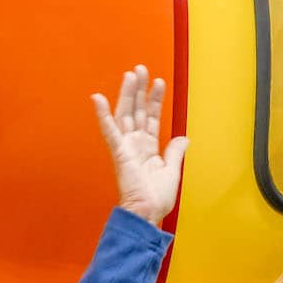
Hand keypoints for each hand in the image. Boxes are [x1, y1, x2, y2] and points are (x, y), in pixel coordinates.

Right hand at [91, 65, 188, 224]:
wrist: (148, 213)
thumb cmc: (156, 197)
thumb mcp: (172, 170)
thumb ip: (175, 152)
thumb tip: (183, 138)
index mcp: (147, 147)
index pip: (151, 117)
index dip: (154, 100)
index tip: (159, 82)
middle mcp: (135, 143)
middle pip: (136, 110)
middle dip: (139, 90)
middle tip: (140, 69)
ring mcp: (126, 146)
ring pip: (125, 114)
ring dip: (127, 94)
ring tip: (131, 74)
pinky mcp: (119, 152)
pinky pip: (110, 131)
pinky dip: (103, 115)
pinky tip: (98, 98)